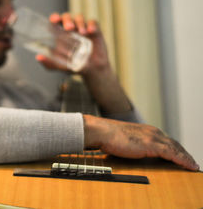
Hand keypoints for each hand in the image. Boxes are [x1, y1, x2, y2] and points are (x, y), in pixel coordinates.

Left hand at [36, 13, 109, 74]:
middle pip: (66, 17)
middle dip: (67, 20)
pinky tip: (90, 31)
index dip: (54, 18)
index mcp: (60, 34)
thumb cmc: (73, 65)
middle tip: (69, 28)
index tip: (54, 20)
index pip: (55, 21)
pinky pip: (93, 22)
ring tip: (82, 33)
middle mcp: (70, 29)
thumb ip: (49, 63)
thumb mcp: (60, 65)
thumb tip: (38, 57)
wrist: (92, 70)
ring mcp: (82, 28)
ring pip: (79, 18)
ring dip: (80, 23)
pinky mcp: (94, 30)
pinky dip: (91, 25)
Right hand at [84, 114, 199, 170]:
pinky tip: (190, 166)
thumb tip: (132, 151)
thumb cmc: (108, 136)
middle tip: (191, 162)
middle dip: (184, 153)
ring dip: (187, 158)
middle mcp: (153, 132)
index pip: (166, 140)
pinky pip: (173, 154)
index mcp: (147, 130)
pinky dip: (183, 160)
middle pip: (174, 144)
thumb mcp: (124, 139)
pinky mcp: (152, 145)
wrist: (103, 132)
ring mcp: (153, 138)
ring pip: (177, 149)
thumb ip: (133, 144)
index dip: (176, 149)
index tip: (182, 156)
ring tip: (193, 166)